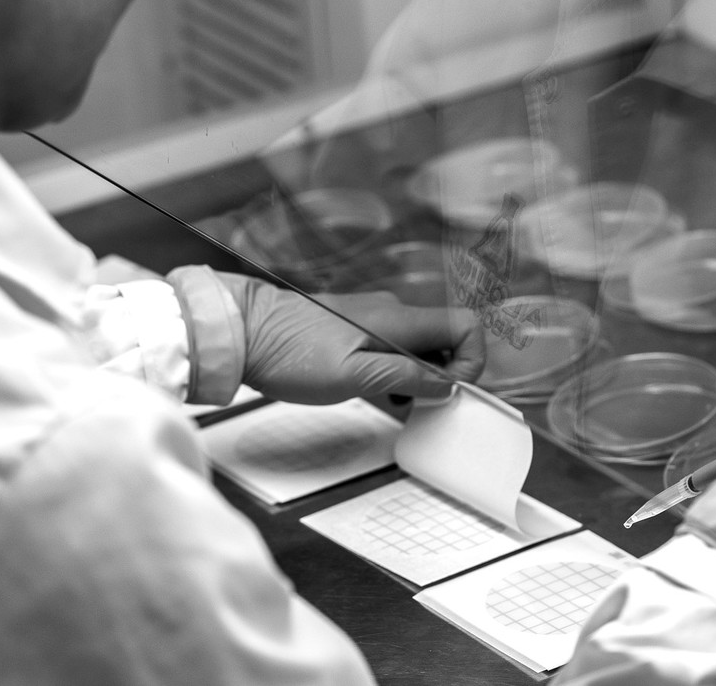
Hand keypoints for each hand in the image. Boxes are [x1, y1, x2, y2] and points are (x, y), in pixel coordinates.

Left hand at [224, 275, 483, 403]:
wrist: (243, 332)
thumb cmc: (292, 354)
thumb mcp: (353, 376)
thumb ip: (405, 376)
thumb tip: (447, 383)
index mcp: (398, 319)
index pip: (466, 325)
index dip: (472, 360)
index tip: (451, 390)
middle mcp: (392, 311)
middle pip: (446, 336)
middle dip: (446, 372)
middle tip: (422, 403)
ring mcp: (373, 317)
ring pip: (420, 343)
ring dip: (421, 374)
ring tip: (396, 400)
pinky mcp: (356, 328)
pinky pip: (395, 345)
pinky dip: (398, 369)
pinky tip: (377, 389)